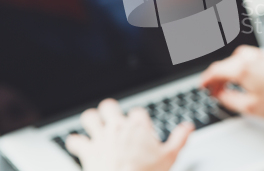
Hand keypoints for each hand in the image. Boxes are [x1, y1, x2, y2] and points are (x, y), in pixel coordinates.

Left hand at [66, 99, 193, 170]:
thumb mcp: (169, 157)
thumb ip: (179, 139)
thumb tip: (188, 127)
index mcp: (138, 126)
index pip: (138, 112)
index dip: (139, 119)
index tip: (140, 128)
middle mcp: (118, 127)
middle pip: (109, 106)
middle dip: (110, 111)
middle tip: (112, 119)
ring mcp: (101, 138)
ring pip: (89, 117)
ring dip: (91, 121)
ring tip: (94, 125)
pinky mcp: (87, 151)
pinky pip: (75, 141)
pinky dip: (75, 143)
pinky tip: (77, 145)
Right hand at [201, 45, 263, 117]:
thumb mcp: (250, 107)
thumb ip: (228, 100)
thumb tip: (219, 95)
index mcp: (243, 68)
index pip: (215, 70)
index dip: (205, 80)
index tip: (202, 86)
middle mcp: (249, 57)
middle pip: (223, 64)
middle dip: (216, 78)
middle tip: (214, 92)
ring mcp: (258, 55)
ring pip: (233, 61)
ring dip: (227, 73)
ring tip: (228, 88)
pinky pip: (244, 59)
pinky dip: (238, 68)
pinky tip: (241, 80)